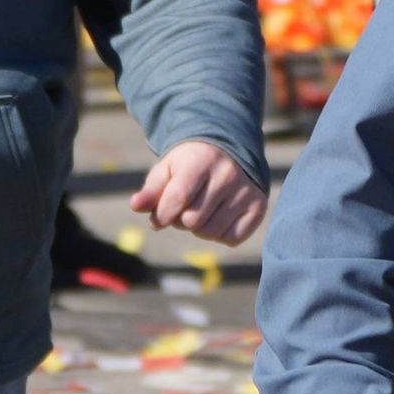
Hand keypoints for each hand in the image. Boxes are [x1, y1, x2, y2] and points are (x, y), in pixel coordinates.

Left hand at [133, 138, 266, 246]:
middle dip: (182, 220)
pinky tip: (219, 217)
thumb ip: (151, 190)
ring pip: (211, 232)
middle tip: (186, 207)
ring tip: (202, 212)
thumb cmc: (189, 166)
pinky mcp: (258, 207)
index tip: (160, 218)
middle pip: (193, 220)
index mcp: (201, 160)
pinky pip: (232, 239)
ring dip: (200, 229)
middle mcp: (228, 174)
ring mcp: (246, 191)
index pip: (178, 198)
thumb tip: (135, 205)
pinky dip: (220, 234)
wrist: (228, 154)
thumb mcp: (167, 171)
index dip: (163, 215)